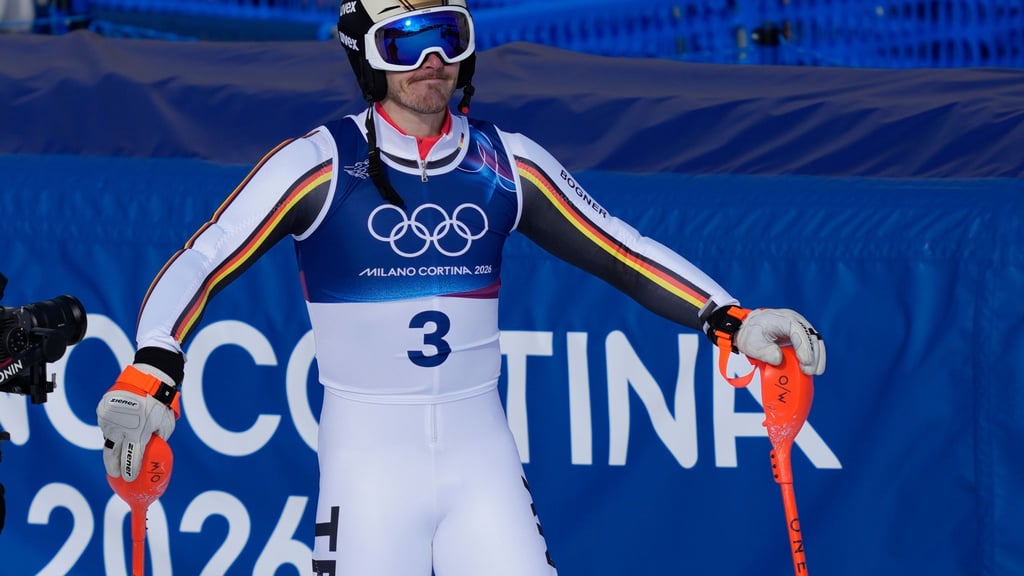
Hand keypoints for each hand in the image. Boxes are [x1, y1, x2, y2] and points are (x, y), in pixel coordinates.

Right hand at [97, 365, 178, 481]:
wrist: (147, 379)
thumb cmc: (160, 403)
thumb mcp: (165, 424)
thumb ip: (158, 438)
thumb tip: (153, 449)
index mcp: (137, 434)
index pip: (131, 459)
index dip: (129, 471)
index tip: (128, 479)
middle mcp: (120, 429)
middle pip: (112, 455)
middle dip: (113, 467)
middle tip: (115, 474)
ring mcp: (109, 420)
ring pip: (108, 439)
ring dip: (113, 446)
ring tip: (116, 453)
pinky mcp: (103, 412)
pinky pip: (107, 425)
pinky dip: (112, 429)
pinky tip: (118, 430)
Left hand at [707, 306, 825, 375]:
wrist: (748, 328)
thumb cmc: (750, 334)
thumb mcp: (751, 344)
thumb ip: (764, 352)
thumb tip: (779, 359)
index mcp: (783, 319)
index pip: (798, 332)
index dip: (804, 347)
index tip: (805, 362)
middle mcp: (794, 321)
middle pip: (811, 336)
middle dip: (814, 355)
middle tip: (809, 371)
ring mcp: (799, 327)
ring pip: (815, 340)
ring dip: (817, 357)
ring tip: (815, 372)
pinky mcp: (800, 335)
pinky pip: (811, 345)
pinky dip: (814, 356)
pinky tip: (813, 368)